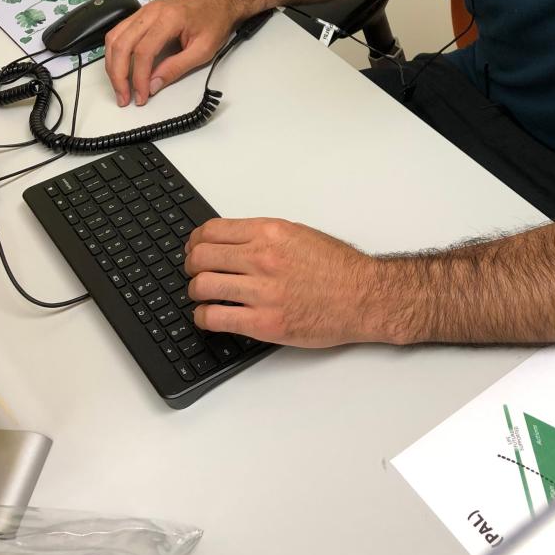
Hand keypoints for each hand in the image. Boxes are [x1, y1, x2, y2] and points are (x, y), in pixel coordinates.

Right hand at [103, 0, 237, 106]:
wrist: (220, 1)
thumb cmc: (215, 21)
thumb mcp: (203, 50)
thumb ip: (176, 68)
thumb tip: (153, 85)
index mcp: (169, 18)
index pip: (143, 51)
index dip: (139, 77)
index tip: (141, 95)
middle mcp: (151, 11)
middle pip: (122, 44)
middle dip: (118, 74)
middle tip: (124, 96)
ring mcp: (144, 10)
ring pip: (114, 37)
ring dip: (112, 64)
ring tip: (119, 86)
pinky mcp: (142, 14)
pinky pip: (119, 32)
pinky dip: (115, 52)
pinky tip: (119, 67)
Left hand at [184, 217, 380, 347]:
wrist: (364, 296)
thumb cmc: (338, 268)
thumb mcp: (299, 234)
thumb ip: (264, 236)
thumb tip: (232, 241)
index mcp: (270, 232)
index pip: (211, 231)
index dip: (195, 241)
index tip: (194, 249)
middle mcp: (262, 258)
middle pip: (201, 257)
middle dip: (190, 266)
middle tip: (194, 273)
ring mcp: (262, 291)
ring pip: (202, 286)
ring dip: (195, 292)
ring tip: (202, 296)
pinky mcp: (265, 322)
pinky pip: (216, 318)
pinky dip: (204, 318)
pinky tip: (209, 317)